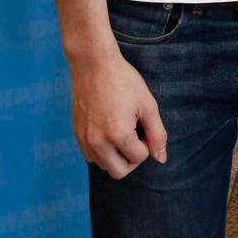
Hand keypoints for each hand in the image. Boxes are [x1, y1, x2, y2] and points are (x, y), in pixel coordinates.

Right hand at [68, 47, 166, 178]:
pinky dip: (103, 152)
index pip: (139, 158)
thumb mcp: (148, 105)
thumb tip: (161, 158)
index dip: (148, 144)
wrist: (93, 65)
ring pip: (104, 166)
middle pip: (119, 171)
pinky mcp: (76, 134)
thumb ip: (157, 133)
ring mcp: (83, 139)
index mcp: (117, 134)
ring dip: (117, 156)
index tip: (145, 126)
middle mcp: (97, 141)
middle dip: (133, 158)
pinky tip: (110, 132)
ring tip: (123, 131)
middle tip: (137, 136)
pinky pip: (91, 156)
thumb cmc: (124, 81)